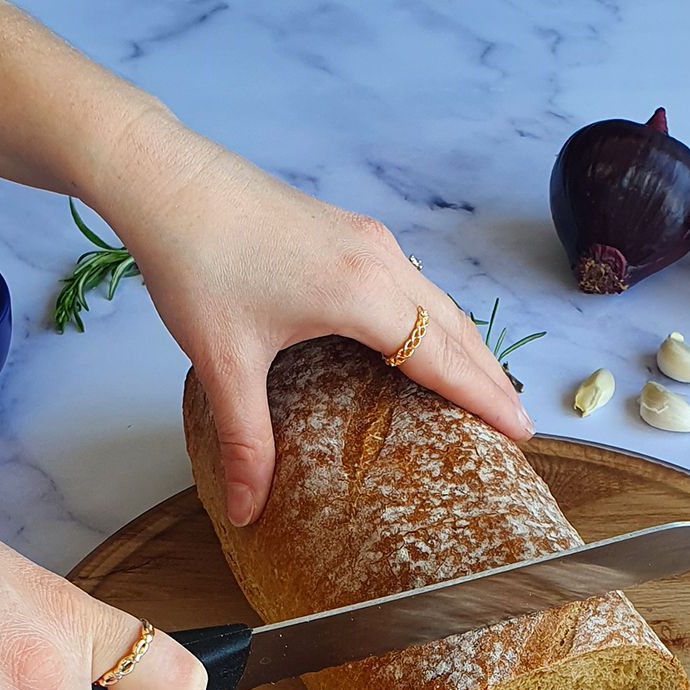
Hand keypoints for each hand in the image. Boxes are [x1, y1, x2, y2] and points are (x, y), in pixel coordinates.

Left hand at [102, 112, 534, 525]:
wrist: (167, 179)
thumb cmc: (196, 261)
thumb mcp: (224, 363)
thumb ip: (246, 441)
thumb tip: (244, 509)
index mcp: (363, 294)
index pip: (445, 359)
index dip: (485, 401)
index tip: (523, 434)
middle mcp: (380, 261)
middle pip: (457, 329)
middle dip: (490, 378)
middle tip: (519, 424)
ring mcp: (368, 240)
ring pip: (440, 301)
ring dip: (467, 346)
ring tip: (486, 388)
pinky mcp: (350, 231)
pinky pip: (414, 284)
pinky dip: (436, 319)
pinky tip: (427, 340)